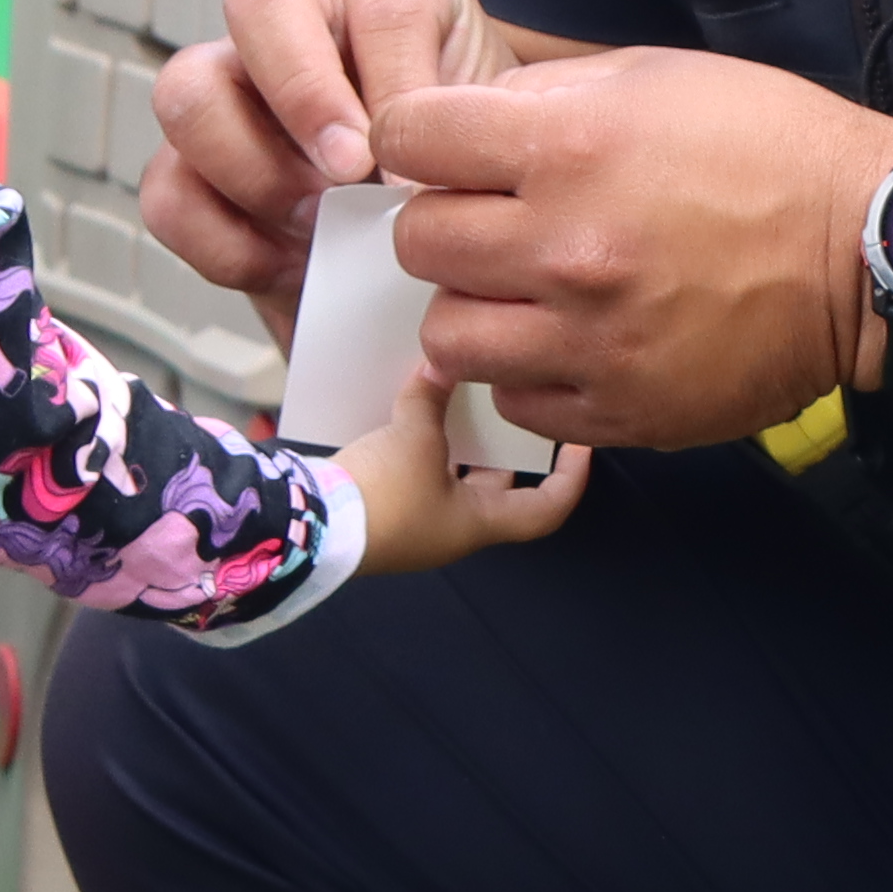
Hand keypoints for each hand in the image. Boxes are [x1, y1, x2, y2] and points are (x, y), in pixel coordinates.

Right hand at [143, 0, 503, 322]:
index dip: (392, 88)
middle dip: (301, 99)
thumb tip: (407, 188)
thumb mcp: (494, 136)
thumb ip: (461, 138)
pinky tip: (286, 265)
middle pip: (253, 2)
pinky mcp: (196, 166)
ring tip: (316, 227)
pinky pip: (166, 191)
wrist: (444, 230)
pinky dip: (220, 242)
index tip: (404, 167)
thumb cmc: (470, 163)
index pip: (382, 5)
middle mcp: (299, 18)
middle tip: (345, 181)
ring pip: (186, 93)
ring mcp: (233, 85)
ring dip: (252, 172)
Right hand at [333, 364, 589, 574]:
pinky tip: (400, 410)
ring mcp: (415, 523)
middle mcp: (452, 528)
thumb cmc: (382, 497)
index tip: (580, 443)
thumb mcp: (414, 437)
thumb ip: (430, 398)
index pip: (547, 509)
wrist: (312, 529)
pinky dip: (413, 445)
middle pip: (496, 488)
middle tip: (509, 403)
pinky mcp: (380, 511)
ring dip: (452, 442)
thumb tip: (439, 362)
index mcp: (478, 522)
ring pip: (451, 478)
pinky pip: (411, 474)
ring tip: (452, 396)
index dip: (571, 478)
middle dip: (502, 447)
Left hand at [377, 46, 892, 454]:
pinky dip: (525, 372)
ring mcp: (591, 340)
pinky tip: (566, 341)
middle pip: (416, 243)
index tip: (445, 151)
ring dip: (473, 308)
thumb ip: (545, 93)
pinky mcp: (620, 409)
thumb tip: (461, 122)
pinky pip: (511, 400)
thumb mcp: (657, 77)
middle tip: (492, 223)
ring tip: (521, 291)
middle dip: (443, 224)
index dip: (418, 139)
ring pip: (447, 336)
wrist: (872, 253)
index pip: (406, 138)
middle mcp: (569, 248)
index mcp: (570, 148)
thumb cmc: (771, 150)